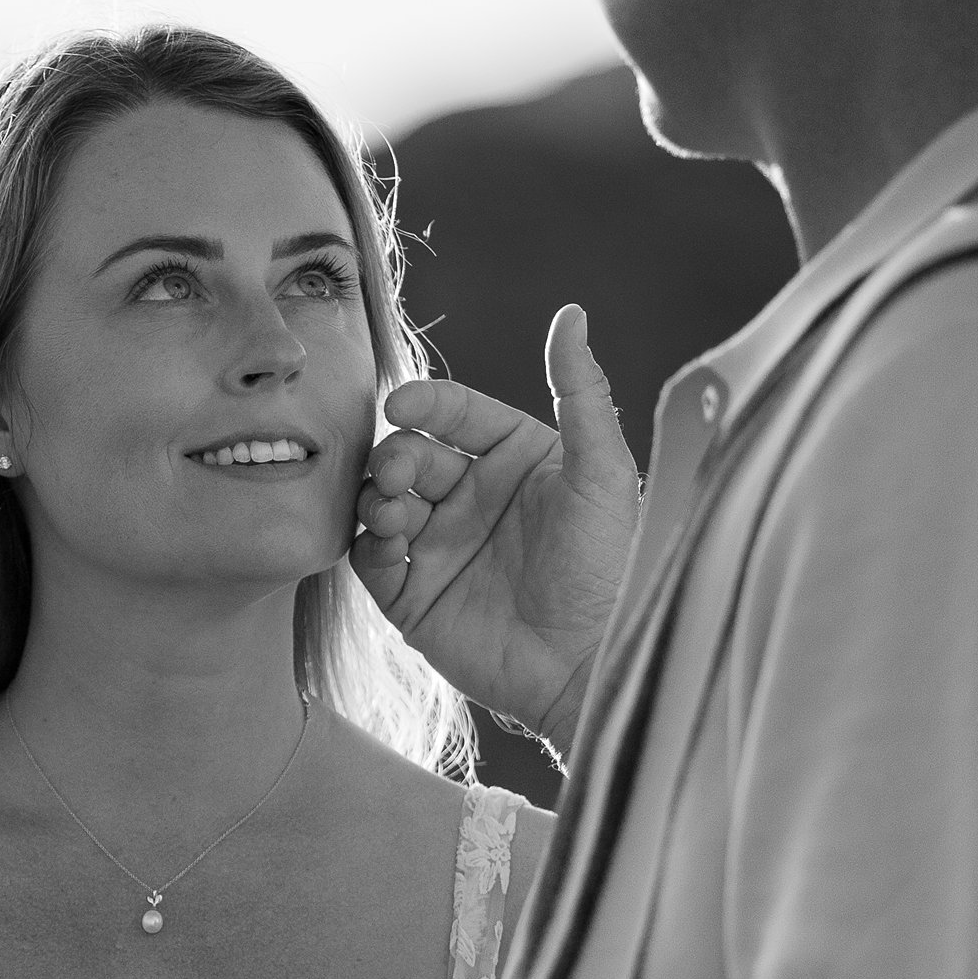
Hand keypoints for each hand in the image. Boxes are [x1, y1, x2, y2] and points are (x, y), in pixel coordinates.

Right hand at [351, 305, 639, 761]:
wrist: (589, 664)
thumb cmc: (609, 568)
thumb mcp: (603, 472)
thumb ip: (582, 391)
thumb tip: (570, 314)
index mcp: (514, 459)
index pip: (455, 413)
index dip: (425, 403)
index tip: (402, 405)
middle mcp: (473, 497)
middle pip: (408, 451)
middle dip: (396, 454)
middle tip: (402, 475)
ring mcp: (439, 545)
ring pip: (379, 497)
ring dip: (378, 495)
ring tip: (399, 515)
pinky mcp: (412, 594)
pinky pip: (368, 554)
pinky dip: (369, 541)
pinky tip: (392, 545)